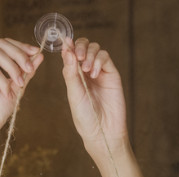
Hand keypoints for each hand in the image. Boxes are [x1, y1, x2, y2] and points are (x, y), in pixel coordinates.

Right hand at [0, 38, 43, 150]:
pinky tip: (7, 94)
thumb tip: (38, 54)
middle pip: (0, 44)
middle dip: (19, 55)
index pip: (2, 44)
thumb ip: (25, 72)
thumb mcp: (16, 89)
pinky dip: (3, 81)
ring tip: (20, 84)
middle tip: (30, 70)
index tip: (36, 53)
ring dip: (13, 68)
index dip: (20, 46)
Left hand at [61, 38, 127, 153]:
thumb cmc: (85, 116)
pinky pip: (105, 57)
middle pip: (83, 46)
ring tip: (86, 69)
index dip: (68, 46)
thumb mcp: (73, 93)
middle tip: (78, 56)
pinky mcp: (112, 74)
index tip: (66, 43)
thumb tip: (66, 49)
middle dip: (80, 46)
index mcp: (74, 75)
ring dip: (89, 54)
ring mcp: (100, 72)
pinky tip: (93, 73)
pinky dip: (98, 60)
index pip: (70, 53)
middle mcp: (86, 71)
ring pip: (95, 49)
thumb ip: (70, 72)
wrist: (102, 130)